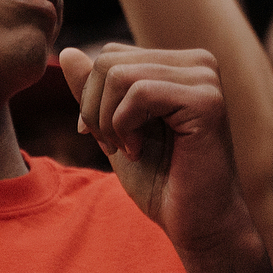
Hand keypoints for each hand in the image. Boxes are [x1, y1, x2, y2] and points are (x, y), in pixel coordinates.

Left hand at [62, 44, 256, 259]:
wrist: (194, 220)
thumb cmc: (158, 179)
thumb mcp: (110, 127)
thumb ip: (92, 90)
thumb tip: (66, 52)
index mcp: (178, 65)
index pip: (108, 56)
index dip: (92, 99)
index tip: (108, 136)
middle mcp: (197, 63)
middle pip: (107, 61)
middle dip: (95, 110)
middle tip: (116, 146)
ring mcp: (205, 78)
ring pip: (117, 74)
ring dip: (108, 121)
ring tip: (130, 149)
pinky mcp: (206, 99)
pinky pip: (138, 92)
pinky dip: (124, 127)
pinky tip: (140, 150)